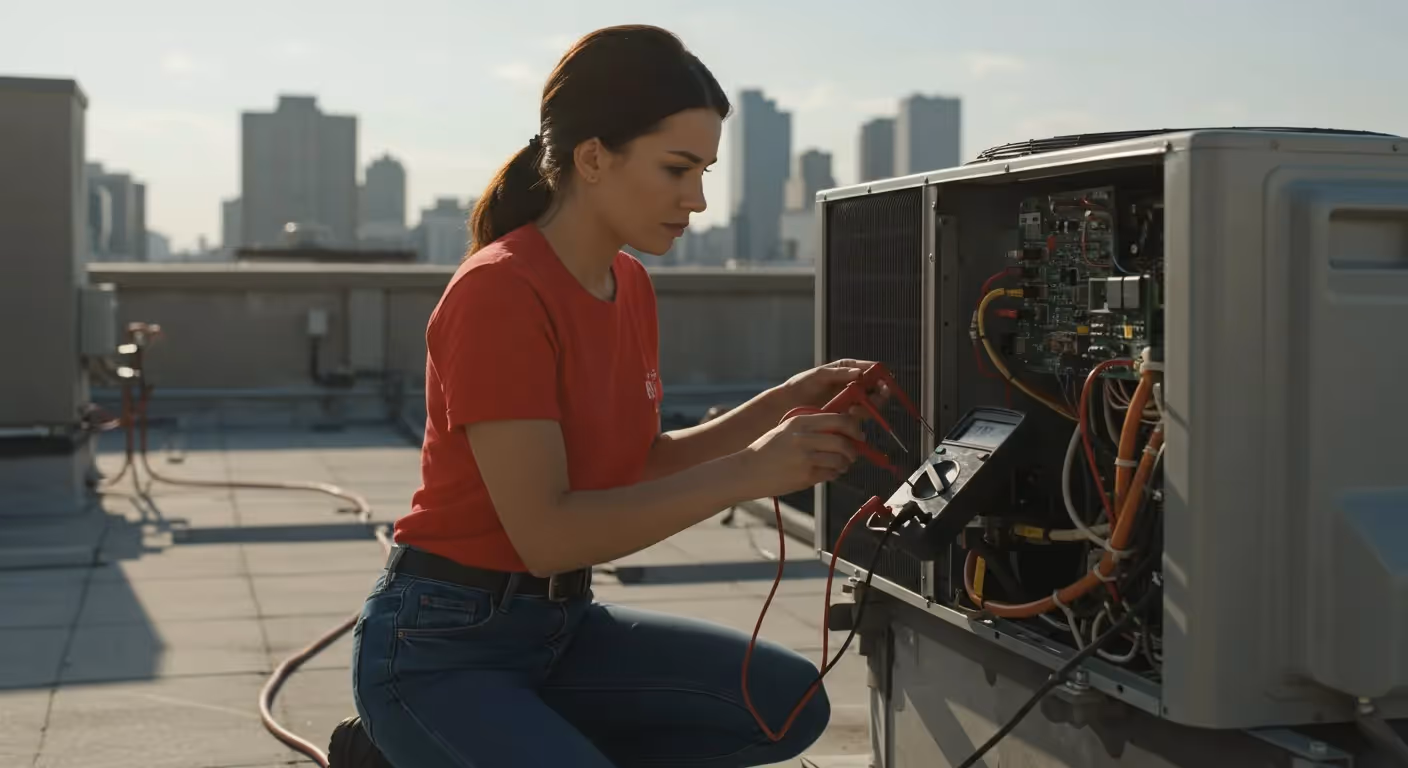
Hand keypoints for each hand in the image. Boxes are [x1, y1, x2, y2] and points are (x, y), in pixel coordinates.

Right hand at [737, 412, 865, 498]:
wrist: (747, 470)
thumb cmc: (767, 450)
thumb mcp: (787, 429)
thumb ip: (811, 427)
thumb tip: (840, 431)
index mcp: (800, 422)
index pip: (839, 420)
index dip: (854, 428)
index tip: (858, 435)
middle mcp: (804, 438)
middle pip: (843, 441)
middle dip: (854, 449)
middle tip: (854, 453)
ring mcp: (805, 458)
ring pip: (840, 459)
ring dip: (845, 463)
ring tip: (841, 464)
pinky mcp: (806, 476)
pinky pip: (830, 474)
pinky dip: (835, 473)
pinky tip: (829, 472)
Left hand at [782, 359, 891, 417]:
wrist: (787, 405)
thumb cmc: (801, 385)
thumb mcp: (819, 375)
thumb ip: (839, 373)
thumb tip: (860, 373)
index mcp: (847, 371)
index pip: (870, 370)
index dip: (880, 373)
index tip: (885, 378)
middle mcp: (852, 386)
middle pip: (875, 388)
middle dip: (880, 391)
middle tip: (880, 392)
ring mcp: (849, 402)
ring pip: (870, 403)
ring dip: (870, 404)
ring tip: (857, 405)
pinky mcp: (845, 416)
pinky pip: (859, 416)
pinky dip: (859, 414)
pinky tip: (851, 412)